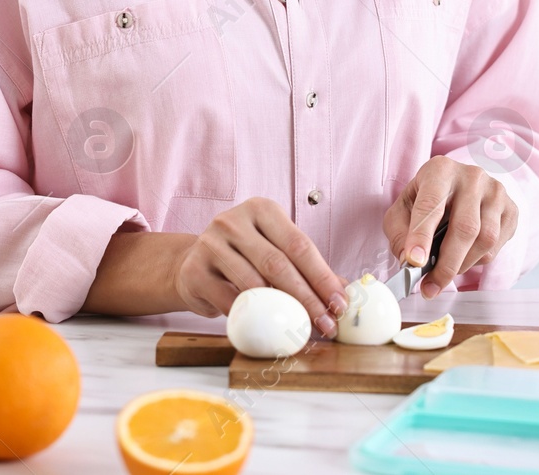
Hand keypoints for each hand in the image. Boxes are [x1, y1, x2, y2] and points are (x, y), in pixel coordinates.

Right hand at [171, 197, 348, 336]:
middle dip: (307, 298)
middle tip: (326, 323)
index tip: (339, 303)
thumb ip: (306, 266)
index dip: (322, 277)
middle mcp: (234, 221)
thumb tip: (344, 290)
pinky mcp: (195, 271)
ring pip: (254, 284)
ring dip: (282, 312)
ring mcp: (210, 244)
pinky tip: (267, 328)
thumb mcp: (275, 250)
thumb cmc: (244, 257)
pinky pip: (229, 300)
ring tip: (302, 330)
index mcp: (261, 209)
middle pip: (278, 264)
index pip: (299, 244)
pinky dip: (251, 317)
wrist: (194, 263)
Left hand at [384, 156, 517, 297]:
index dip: (422, 236)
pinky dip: (478, 261)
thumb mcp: (404, 207)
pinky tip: (464, 257)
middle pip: (465, 227)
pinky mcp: (511, 209)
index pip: (431, 205)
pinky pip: (497, 246)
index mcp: (440, 170)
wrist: (459, 185)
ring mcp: (496, 192)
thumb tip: (409, 262)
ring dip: (462, 265)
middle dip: (446, 264)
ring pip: (485, 240)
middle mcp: (472, 177)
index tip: (415, 262)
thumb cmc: (429, 198)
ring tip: (445, 273)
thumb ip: (399, 233)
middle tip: (431, 286)